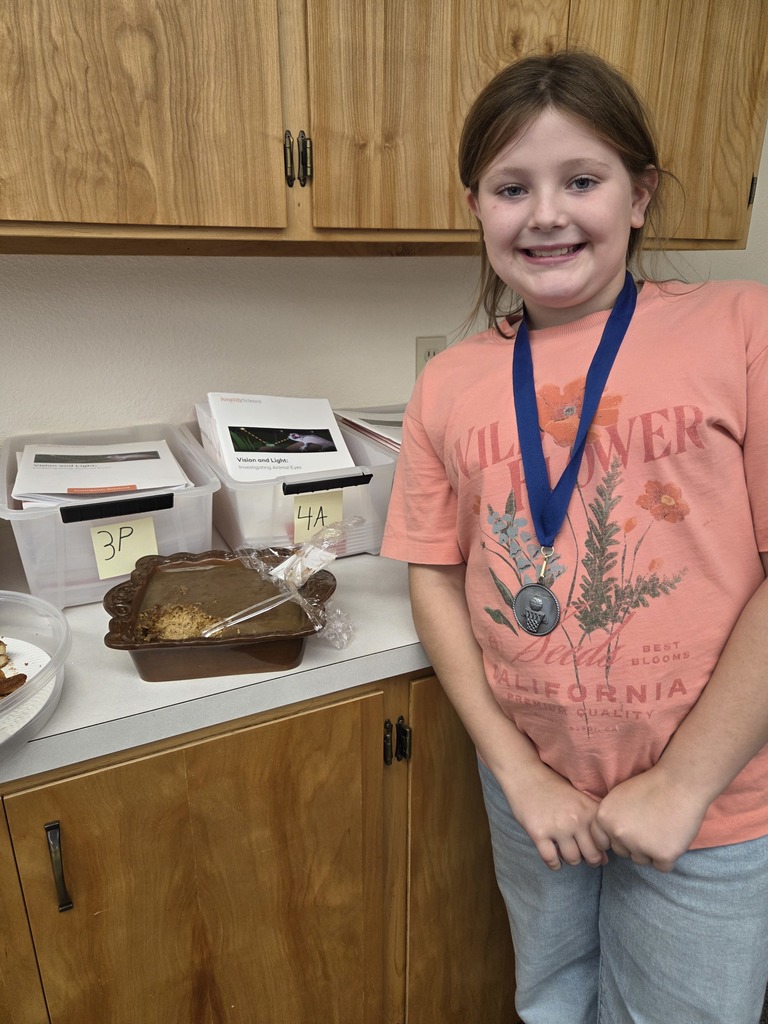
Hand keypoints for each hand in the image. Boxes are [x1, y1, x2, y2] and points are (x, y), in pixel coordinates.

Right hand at [501, 763, 608, 870]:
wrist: (526, 775)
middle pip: (592, 856)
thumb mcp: (579, 798)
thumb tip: (605, 859)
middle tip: (582, 856)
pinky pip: (551, 859)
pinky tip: (553, 859)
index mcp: (589, 810)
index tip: (593, 846)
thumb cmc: (553, 787)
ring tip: (565, 853)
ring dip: (570, 860)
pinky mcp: (538, 833)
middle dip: (589, 860)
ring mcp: (557, 827)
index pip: (605, 843)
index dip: (602, 849)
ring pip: (572, 859)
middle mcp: (576, 819)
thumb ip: (593, 823)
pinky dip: (554, 864)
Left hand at [591, 767, 708, 872]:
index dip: (616, 838)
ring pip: (642, 860)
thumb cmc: (651, 786)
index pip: (601, 841)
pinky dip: (668, 856)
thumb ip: (611, 818)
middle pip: (623, 852)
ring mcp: (639, 845)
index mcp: (604, 817)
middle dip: (635, 844)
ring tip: (662, 829)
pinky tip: (673, 837)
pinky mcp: (662, 855)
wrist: (679, 783)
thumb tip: (610, 838)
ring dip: (652, 851)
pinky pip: (662, 866)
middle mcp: (617, 833)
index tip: (628, 833)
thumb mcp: (619, 796)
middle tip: (651, 825)